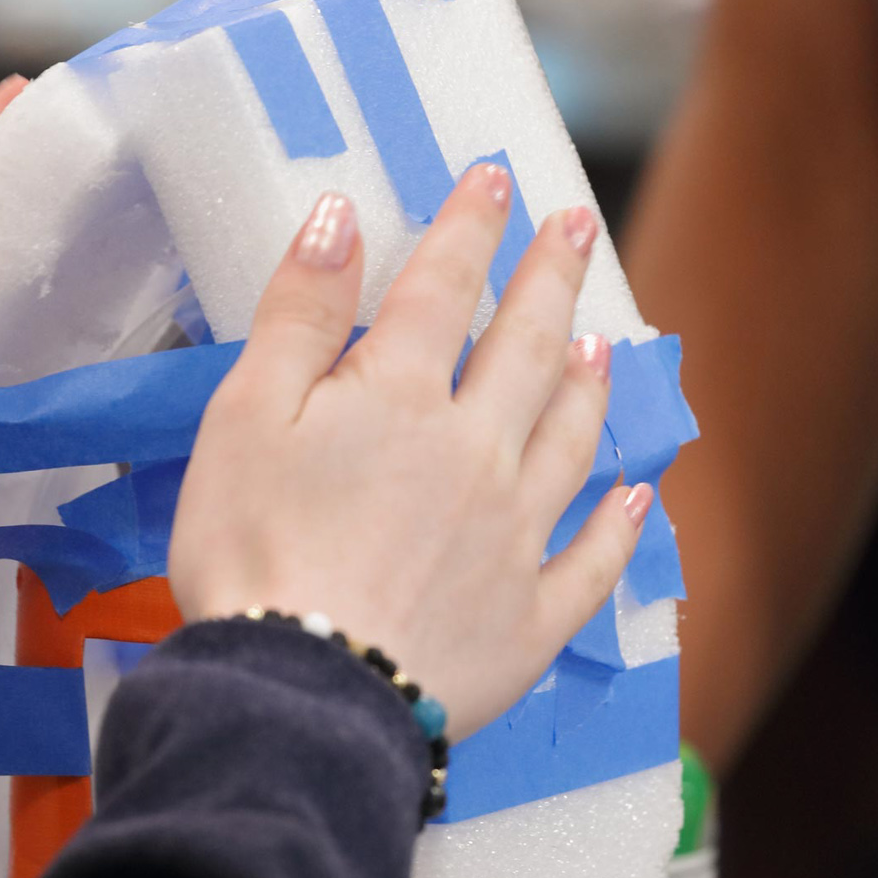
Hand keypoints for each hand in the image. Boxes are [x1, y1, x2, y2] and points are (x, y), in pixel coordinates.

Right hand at [169, 163, 649, 739]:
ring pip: (571, 441)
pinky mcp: (529, 619)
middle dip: (551, 279)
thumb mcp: (243, 417)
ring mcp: (514, 538)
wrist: (299, 699)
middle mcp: (476, 454)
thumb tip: (340, 217)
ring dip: (588, 387)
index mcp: (400, 398)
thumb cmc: (252, 555)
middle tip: (579, 226)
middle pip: (525, 350)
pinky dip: (618, 523)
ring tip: (603, 345)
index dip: (470, 226)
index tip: (498, 178)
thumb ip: (297, 315)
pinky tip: (634, 495)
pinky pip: (591, 561)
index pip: (442, 288)